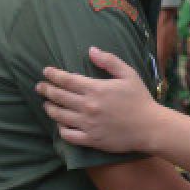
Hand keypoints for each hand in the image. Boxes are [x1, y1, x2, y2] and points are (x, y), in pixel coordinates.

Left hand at [37, 46, 160, 152]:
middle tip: (39, 86)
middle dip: (46, 90)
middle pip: (58, 96)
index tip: (46, 72)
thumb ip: (109, 61)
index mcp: (96, 89)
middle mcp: (88, 106)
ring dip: (49, 108)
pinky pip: (68, 135)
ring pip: (59, 115)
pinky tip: (60, 123)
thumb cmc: (141, 100)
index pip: (66, 79)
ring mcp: (88, 124)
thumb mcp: (129, 75)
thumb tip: (91, 50)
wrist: (150, 128)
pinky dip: (60, 129)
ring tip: (46, 104)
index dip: (53, 75)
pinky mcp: (91, 139)